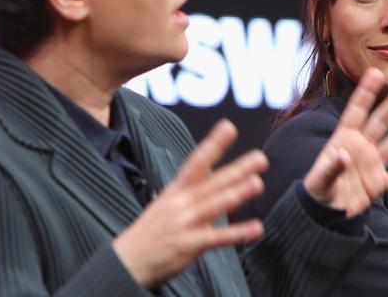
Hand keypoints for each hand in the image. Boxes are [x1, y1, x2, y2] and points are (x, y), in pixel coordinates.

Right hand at [112, 119, 267, 287]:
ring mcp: (185, 223)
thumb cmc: (151, 232)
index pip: (196, 162)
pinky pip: (217, 238)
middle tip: (259, 157)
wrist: (128, 260)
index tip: (228, 127)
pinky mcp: (189, 245)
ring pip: (214, 204)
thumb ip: (195, 193)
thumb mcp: (167, 203)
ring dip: (237, 193)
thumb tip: (223, 181)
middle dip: (236, 169)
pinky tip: (255, 227)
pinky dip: (236, 233)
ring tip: (257, 183)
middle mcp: (181, 203)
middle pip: (212, 181)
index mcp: (176, 190)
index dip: (213, 144)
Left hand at [304, 68, 387, 216]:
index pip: (355, 110)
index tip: (375, 73)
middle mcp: (360, 147)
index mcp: (343, 139)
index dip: (365, 92)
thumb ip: (330, 167)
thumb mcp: (319, 178)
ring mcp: (371, 164)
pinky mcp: (378, 183)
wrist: (324, 210)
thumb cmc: (318, 188)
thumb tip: (341, 155)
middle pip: (378, 122)